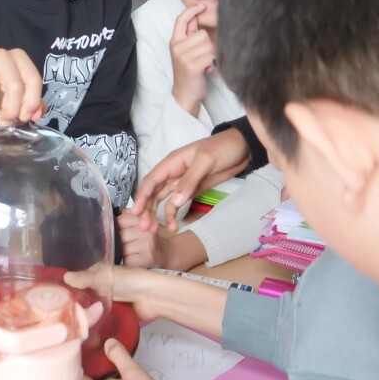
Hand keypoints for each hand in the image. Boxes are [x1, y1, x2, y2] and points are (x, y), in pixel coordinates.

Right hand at [0, 48, 43, 123]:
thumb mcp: (17, 94)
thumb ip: (31, 103)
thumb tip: (37, 115)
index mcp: (18, 57)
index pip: (33, 80)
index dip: (32, 103)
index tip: (25, 116)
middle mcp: (2, 56)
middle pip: (15, 89)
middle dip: (12, 112)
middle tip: (6, 120)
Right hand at [65, 263, 161, 323]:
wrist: (151, 298)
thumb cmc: (128, 281)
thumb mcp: (103, 276)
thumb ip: (84, 278)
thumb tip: (64, 276)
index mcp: (100, 272)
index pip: (80, 279)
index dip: (69, 286)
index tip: (55, 296)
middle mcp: (103, 285)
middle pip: (85, 294)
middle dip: (75, 302)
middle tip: (58, 314)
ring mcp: (109, 300)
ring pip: (92, 307)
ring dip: (85, 313)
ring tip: (67, 323)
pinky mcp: (115, 313)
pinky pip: (101, 317)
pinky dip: (94, 321)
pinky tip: (82, 328)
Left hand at [119, 212, 204, 272]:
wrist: (165, 254)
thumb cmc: (148, 239)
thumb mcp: (141, 223)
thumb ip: (128, 216)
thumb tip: (111, 217)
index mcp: (144, 219)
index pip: (121, 220)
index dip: (118, 227)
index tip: (121, 231)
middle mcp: (147, 231)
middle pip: (120, 235)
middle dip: (119, 241)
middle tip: (125, 243)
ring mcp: (147, 245)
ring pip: (122, 248)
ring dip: (121, 252)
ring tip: (128, 251)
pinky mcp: (147, 259)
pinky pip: (126, 260)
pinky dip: (126, 261)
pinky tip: (131, 259)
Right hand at [129, 131, 250, 232]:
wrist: (242, 149)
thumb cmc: (222, 149)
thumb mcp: (206, 161)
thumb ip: (190, 181)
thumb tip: (174, 202)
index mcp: (172, 162)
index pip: (151, 180)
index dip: (142, 196)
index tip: (136, 213)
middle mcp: (173, 173)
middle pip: (153, 192)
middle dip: (147, 209)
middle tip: (145, 228)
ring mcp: (182, 183)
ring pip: (162, 199)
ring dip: (157, 214)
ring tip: (154, 230)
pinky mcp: (192, 191)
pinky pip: (177, 203)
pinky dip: (173, 214)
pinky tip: (174, 226)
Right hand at [168, 3, 214, 114]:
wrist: (184, 93)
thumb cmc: (188, 71)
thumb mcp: (185, 51)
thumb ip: (189, 35)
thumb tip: (197, 16)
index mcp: (174, 41)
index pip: (181, 20)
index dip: (192, 10)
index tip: (202, 5)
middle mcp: (177, 47)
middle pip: (202, 34)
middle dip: (207, 45)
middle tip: (202, 57)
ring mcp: (184, 56)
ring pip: (208, 44)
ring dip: (210, 55)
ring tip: (204, 64)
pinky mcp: (192, 65)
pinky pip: (210, 56)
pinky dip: (212, 63)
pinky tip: (206, 70)